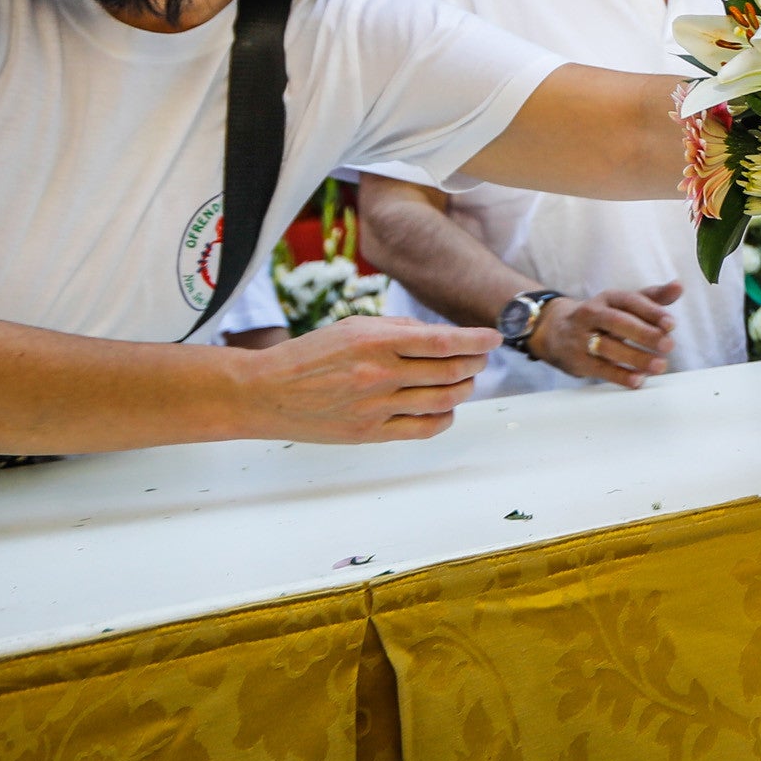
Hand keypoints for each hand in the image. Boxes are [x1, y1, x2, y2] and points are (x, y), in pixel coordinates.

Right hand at [246, 316, 496, 441]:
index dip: (477, 340)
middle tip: (480, 358)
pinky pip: (424, 428)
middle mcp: (380, 374)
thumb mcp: (352, 327)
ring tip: (465, 380)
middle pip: (451, 371)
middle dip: (475, 363)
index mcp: (375, 341)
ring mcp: (376, 406)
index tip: (494, 337)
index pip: (443, 341)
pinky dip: (445, 417)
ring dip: (465, 389)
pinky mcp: (371, 433)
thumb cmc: (311, 355)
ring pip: (444, 400)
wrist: (266, 393)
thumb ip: (399, 330)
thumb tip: (443, 338)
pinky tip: (446, 408)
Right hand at [529, 283, 680, 388]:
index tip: (671, 324)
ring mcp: (581, 337)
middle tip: (669, 345)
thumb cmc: (602, 317)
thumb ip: (652, 298)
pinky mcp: (577, 360)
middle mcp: (592, 314)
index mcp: (608, 298)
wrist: (553, 331)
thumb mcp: (623, 304)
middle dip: (644, 333)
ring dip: (636, 358)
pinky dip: (620, 376)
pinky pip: (599, 368)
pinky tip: (638, 381)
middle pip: (618, 322)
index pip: (630, 301)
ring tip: (660, 366)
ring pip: (608, 347)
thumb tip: (679, 286)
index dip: (651, 312)